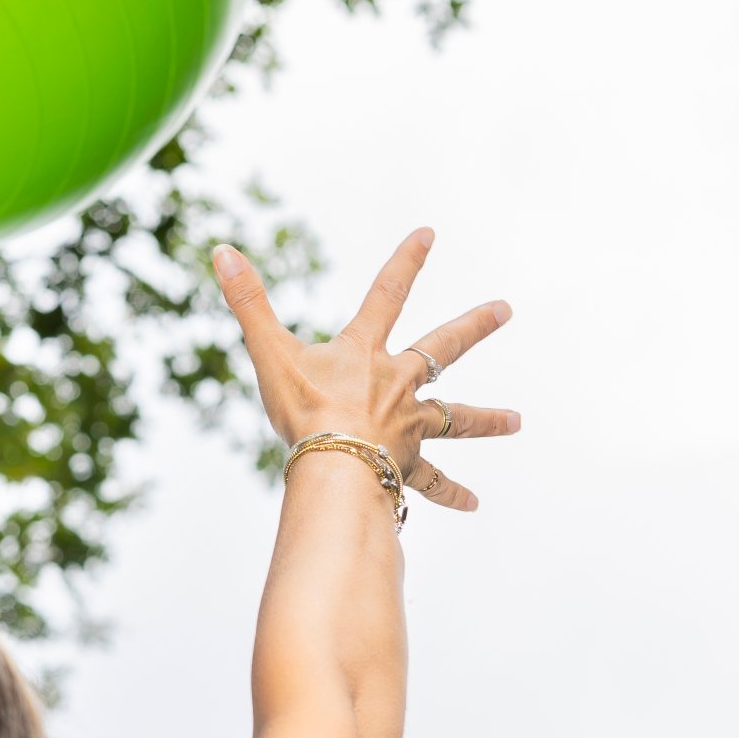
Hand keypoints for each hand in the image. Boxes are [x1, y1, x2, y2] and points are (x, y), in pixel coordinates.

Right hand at [214, 228, 518, 511]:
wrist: (335, 468)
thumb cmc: (303, 410)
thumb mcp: (269, 351)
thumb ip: (247, 302)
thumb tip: (222, 250)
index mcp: (365, 353)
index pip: (387, 294)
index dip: (406, 262)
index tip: (430, 234)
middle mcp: (397, 383)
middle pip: (444, 347)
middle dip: (474, 327)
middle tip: (506, 309)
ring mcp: (407, 425)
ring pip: (455, 419)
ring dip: (486, 419)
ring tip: (516, 421)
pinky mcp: (406, 465)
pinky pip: (433, 482)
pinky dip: (452, 493)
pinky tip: (474, 504)